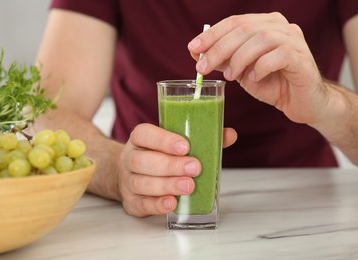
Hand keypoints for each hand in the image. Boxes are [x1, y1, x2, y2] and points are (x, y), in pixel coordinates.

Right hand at [117, 123, 236, 216]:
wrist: (130, 172)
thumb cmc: (158, 155)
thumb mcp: (174, 142)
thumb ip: (201, 138)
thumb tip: (230, 135)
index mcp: (140, 139)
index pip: (145, 134)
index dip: (163, 140)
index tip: (185, 146)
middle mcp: (130, 158)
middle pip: (143, 161)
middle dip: (170, 165)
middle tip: (194, 168)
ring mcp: (128, 180)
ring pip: (141, 183)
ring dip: (166, 185)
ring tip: (188, 186)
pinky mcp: (131, 201)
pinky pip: (141, 204)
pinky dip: (157, 205)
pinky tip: (172, 203)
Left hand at [188, 12, 328, 124]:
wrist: (302, 102)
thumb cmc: (272, 83)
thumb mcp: (242, 70)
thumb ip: (224, 59)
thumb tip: (196, 52)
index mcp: (265, 24)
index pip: (235, 22)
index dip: (212, 34)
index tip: (193, 48)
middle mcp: (281, 27)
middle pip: (245, 29)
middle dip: (219, 48)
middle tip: (203, 67)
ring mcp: (295, 41)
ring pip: (261, 39)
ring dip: (239, 59)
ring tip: (230, 76)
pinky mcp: (302, 58)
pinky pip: (278, 55)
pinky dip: (261, 67)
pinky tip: (254, 78)